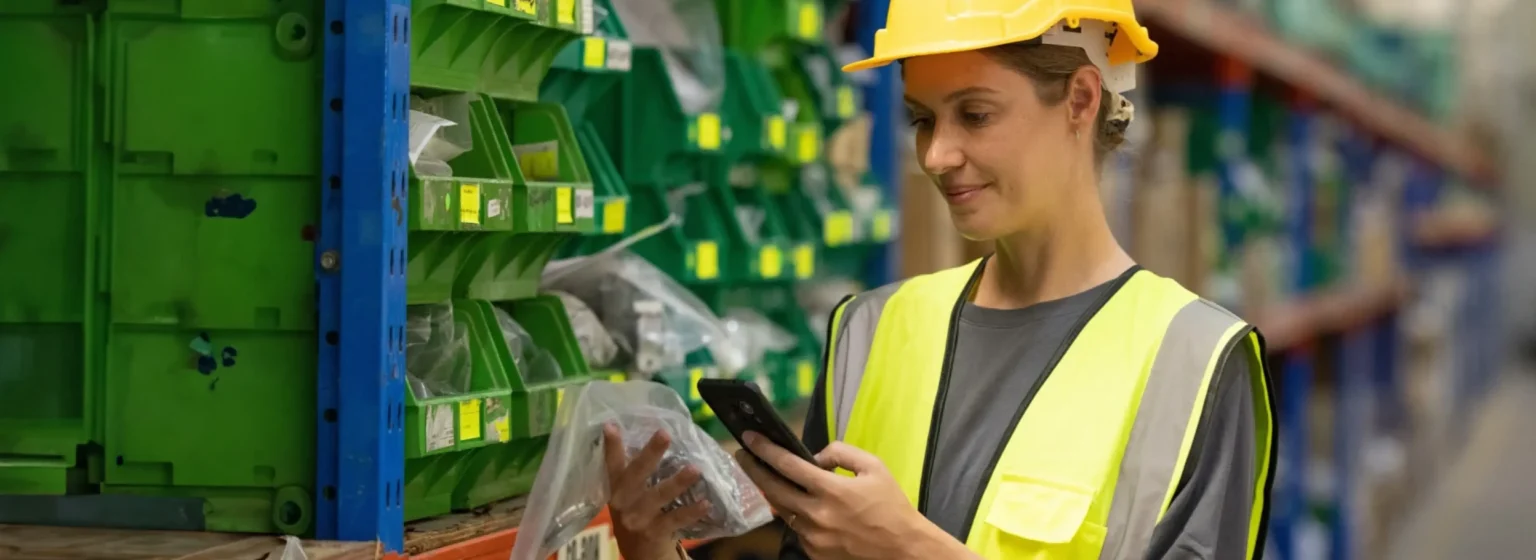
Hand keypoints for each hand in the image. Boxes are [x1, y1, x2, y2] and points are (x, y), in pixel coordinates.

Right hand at [603, 423, 709, 559]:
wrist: (639, 555)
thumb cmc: (637, 516)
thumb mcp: (628, 497)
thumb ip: (636, 475)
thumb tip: (658, 437)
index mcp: (616, 489)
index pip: (612, 464)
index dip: (612, 446)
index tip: (611, 425)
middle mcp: (623, 503)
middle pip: (636, 475)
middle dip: (650, 453)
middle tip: (664, 434)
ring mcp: (638, 519)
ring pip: (658, 496)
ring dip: (677, 482)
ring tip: (695, 469)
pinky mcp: (654, 533)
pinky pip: (675, 520)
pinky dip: (691, 512)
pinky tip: (705, 503)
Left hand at [734, 435, 971, 559]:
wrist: (903, 550)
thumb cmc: (891, 506)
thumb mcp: (873, 467)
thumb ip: (840, 453)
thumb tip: (814, 456)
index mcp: (832, 490)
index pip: (787, 465)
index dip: (764, 449)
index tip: (748, 438)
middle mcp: (817, 515)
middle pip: (772, 489)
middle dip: (753, 469)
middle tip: (743, 455)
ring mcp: (813, 538)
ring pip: (782, 510)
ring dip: (773, 492)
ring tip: (767, 476)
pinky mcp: (815, 553)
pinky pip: (796, 528)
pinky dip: (795, 514)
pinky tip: (799, 504)